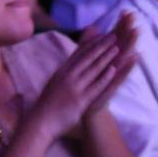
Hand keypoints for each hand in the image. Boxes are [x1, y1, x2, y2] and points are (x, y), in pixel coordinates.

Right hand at [33, 21, 133, 141]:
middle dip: (101, 46)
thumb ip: (65, 71)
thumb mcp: (55, 82)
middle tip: (113, 36)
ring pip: (93, 69)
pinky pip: (95, 86)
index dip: (92, 43)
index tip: (102, 34)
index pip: (78, 53)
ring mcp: (74, 88)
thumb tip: (73, 62)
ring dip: (106, 57)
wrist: (41, 121)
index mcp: (61, 71)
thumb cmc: (48, 103)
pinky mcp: (80, 100)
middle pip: (87, 58)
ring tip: (116, 47)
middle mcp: (67, 76)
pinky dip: (105, 77)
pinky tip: (113, 69)